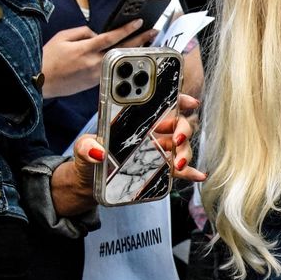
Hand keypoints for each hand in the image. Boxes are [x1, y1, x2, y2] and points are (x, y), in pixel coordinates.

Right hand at [40, 21, 159, 98]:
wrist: (41, 82)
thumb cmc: (49, 58)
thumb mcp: (62, 37)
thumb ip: (82, 32)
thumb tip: (97, 34)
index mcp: (85, 49)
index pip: (111, 37)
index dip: (127, 29)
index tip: (139, 22)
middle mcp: (94, 63)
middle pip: (122, 50)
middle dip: (140, 40)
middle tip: (153, 32)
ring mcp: (97, 74)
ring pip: (120, 60)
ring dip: (134, 51)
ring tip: (146, 42)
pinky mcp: (96, 82)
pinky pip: (112, 68)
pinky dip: (121, 60)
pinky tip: (128, 55)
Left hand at [52, 94, 204, 214]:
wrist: (91, 181)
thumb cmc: (89, 156)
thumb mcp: (82, 148)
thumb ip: (86, 147)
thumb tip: (97, 152)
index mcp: (137, 119)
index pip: (161, 103)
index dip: (178, 98)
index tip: (189, 101)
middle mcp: (152, 132)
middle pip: (178, 124)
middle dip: (183, 128)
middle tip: (176, 138)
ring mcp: (159, 150)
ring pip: (182, 147)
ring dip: (185, 153)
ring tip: (178, 163)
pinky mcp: (161, 170)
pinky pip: (180, 170)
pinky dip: (190, 172)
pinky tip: (198, 175)